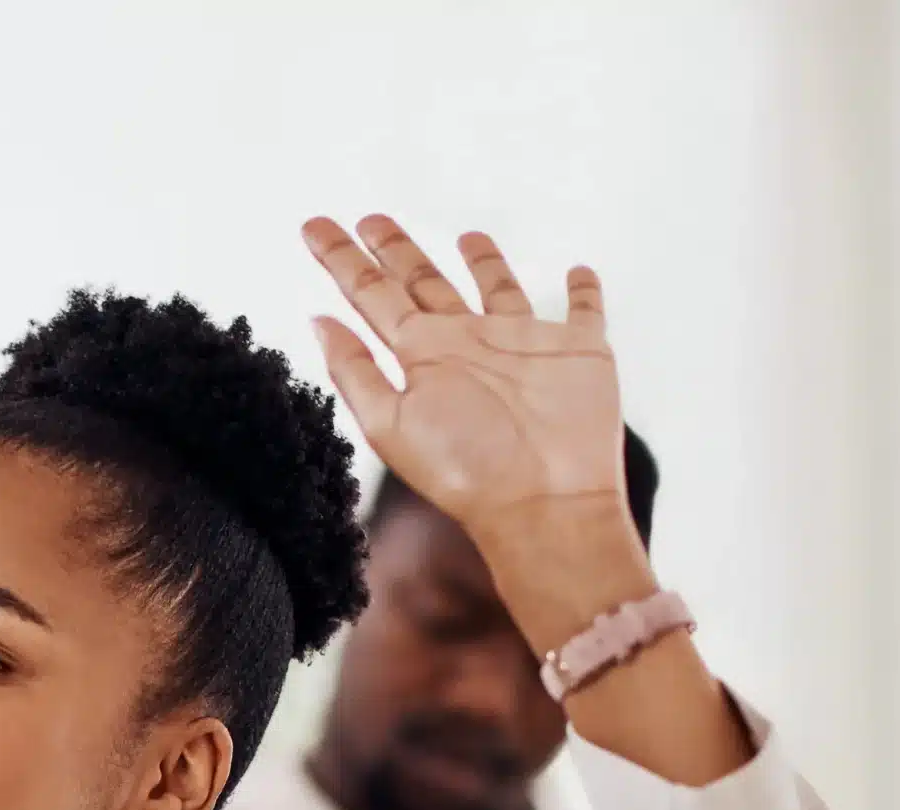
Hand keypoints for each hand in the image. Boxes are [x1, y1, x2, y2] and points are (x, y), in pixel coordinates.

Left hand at [304, 215, 637, 553]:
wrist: (544, 500)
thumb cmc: (469, 472)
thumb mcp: (391, 423)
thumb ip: (354, 372)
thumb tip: (319, 320)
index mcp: (422, 358)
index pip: (373, 296)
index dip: (343, 261)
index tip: (315, 228)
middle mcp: (467, 345)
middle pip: (424, 283)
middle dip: (397, 250)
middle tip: (371, 219)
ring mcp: (523, 345)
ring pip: (499, 288)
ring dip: (485, 262)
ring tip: (468, 235)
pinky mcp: (578, 350)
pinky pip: (583, 310)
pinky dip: (584, 291)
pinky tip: (579, 273)